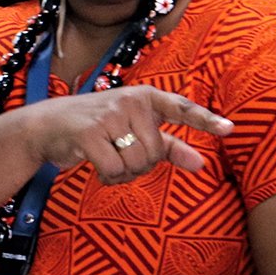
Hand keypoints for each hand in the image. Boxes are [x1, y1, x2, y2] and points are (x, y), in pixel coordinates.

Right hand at [20, 86, 231, 184]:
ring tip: (107, 160)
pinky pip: (116, 169)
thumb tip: (202, 164)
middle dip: (140, 164)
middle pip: (155, 152)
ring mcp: (110, 115)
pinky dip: (109, 176)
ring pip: (137, 163)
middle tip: (119, 155)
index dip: (205, 120)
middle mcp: (130, 101)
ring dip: (124, 173)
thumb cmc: (96, 128)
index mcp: (145, 97)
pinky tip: (98, 167)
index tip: (229, 129)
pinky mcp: (91, 133)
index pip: (180, 108)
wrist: (46, 126)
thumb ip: (169, 147)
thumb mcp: (133, 131)